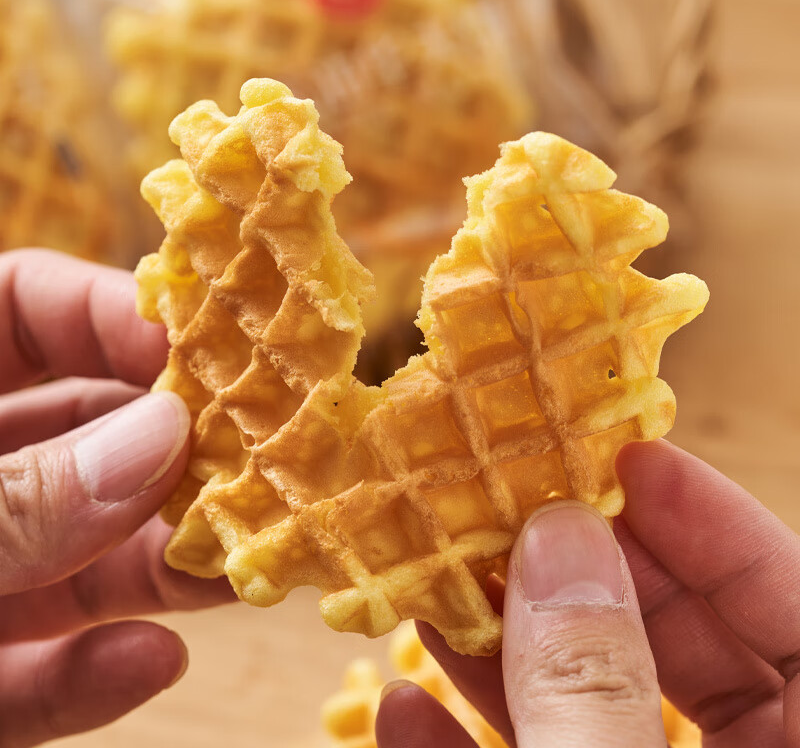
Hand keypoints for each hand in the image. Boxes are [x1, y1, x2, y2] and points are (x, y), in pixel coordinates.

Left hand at [0, 249, 233, 746]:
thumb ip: (14, 494)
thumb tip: (163, 440)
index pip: (28, 307)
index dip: (122, 314)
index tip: (215, 349)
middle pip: (89, 435)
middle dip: (179, 451)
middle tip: (274, 457)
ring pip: (85, 554)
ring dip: (167, 562)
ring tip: (253, 560)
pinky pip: (34, 673)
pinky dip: (88, 678)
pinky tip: (150, 664)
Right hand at [376, 440, 799, 746]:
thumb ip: (593, 689)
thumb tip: (556, 539)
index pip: (797, 607)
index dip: (718, 523)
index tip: (631, 458)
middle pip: (690, 649)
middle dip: (589, 576)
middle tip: (515, 517)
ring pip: (599, 713)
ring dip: (510, 656)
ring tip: (444, 590)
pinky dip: (472, 746)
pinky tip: (408, 711)